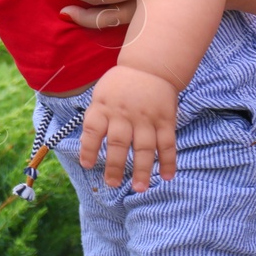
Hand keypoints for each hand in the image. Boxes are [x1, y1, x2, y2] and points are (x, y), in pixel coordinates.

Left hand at [79, 64, 177, 190]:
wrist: (150, 67)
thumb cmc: (120, 85)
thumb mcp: (101, 95)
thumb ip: (97, 118)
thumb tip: (88, 145)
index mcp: (103, 107)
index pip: (92, 130)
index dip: (87, 149)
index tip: (87, 165)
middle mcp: (123, 114)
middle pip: (118, 143)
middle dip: (115, 166)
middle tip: (112, 183)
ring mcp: (146, 118)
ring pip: (144, 148)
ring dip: (142, 170)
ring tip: (139, 188)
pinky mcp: (166, 120)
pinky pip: (167, 144)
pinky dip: (169, 161)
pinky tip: (167, 177)